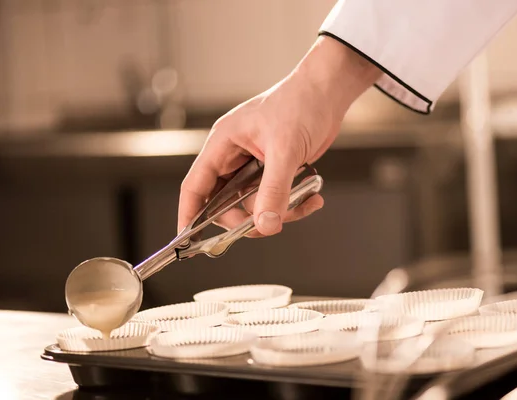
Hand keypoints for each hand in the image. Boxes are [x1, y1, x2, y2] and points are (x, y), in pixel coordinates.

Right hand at [178, 36, 380, 235]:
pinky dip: (292, 204)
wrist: (328, 91)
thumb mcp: (285, 149)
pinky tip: (312, 197)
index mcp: (223, 144)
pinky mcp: (274, 170)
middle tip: (268, 224)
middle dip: (246, 218)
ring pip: (253, 204)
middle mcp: (234, 156)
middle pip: (224, 202)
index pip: (195, 185)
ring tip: (303, 201)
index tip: (188, 240)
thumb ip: (274, 189)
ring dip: (278, 210)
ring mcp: (254, 165)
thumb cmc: (301, 103)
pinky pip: (275, 198)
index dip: (189, 214)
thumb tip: (266, 224)